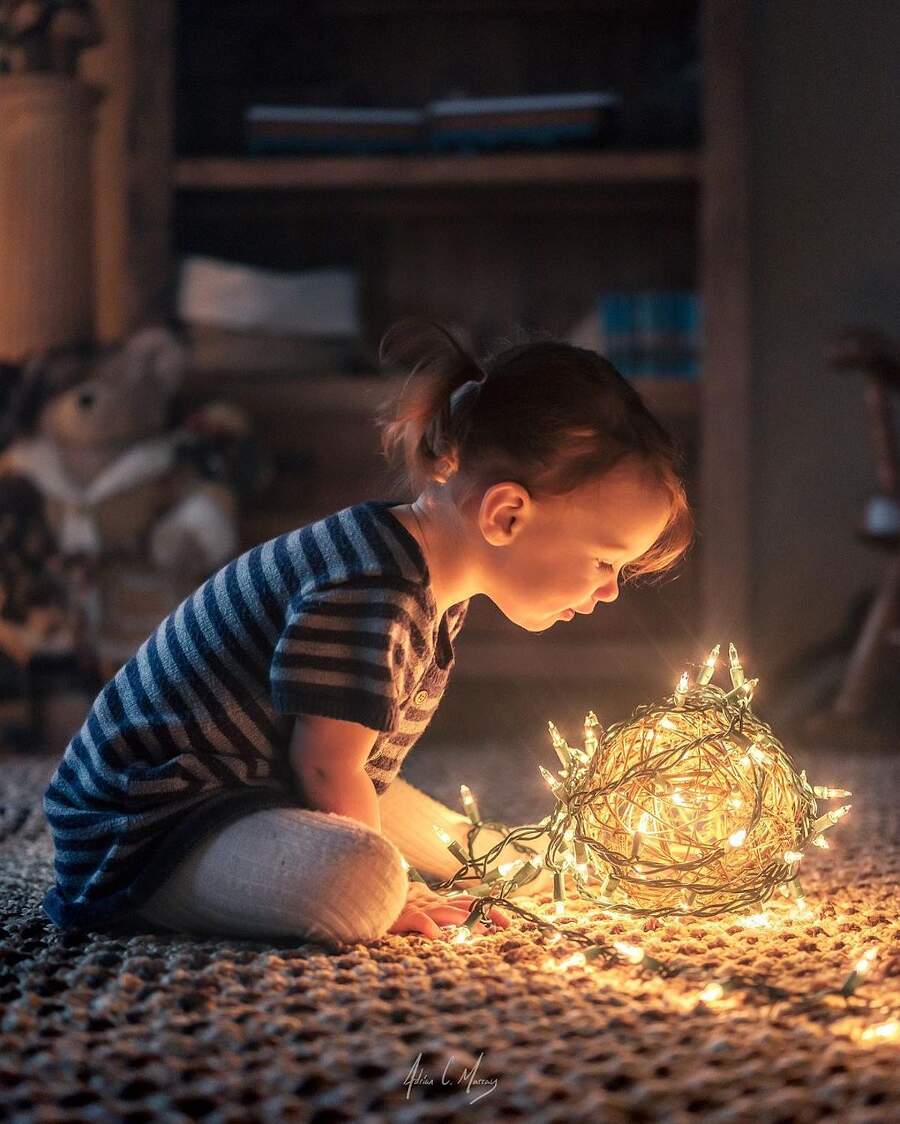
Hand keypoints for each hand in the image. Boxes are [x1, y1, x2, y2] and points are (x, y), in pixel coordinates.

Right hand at [387, 883, 509, 939]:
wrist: (372, 893)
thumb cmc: (398, 905)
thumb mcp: (421, 906)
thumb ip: (437, 911)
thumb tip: (451, 927)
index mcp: (439, 901)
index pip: (469, 903)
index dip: (489, 910)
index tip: (507, 921)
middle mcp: (434, 903)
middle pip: (465, 906)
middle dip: (486, 915)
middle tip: (504, 926)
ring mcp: (421, 909)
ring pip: (447, 913)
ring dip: (466, 921)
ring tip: (482, 931)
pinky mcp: (406, 917)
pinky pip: (420, 922)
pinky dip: (430, 928)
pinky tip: (438, 937)